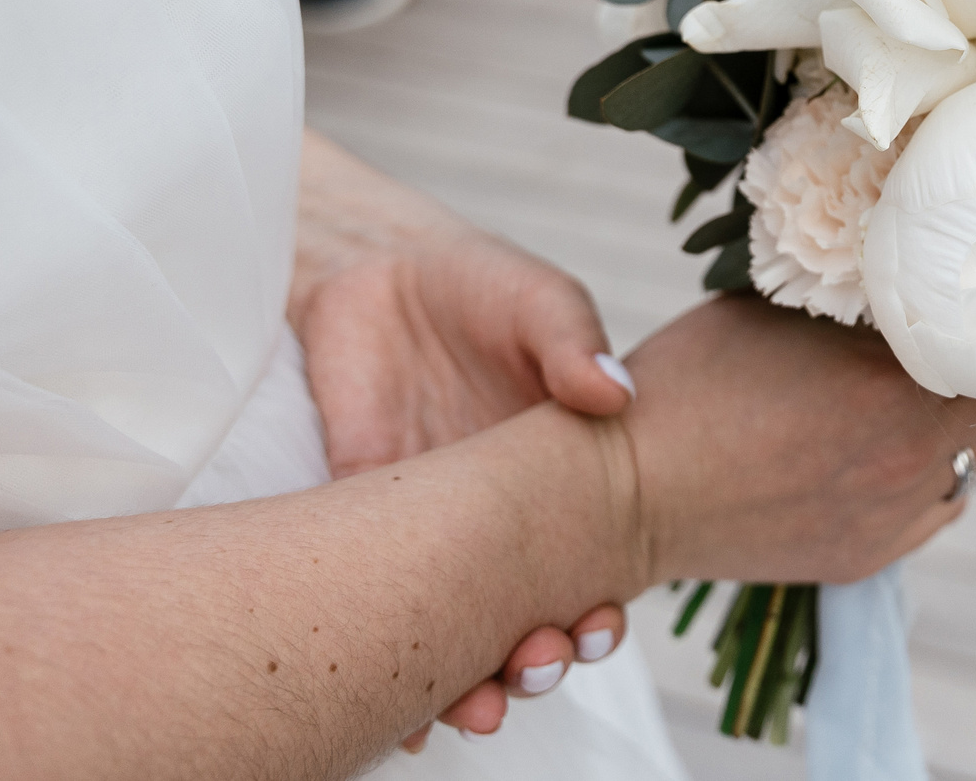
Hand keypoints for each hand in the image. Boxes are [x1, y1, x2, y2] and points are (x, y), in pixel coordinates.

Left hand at [293, 133, 637, 746]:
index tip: (599, 625)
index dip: (602, 610)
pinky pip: (374, 607)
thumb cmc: (478, 283)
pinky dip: (386, 665)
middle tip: (534, 665)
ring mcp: (432, 529)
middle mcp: (504, 520)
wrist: (371, 268)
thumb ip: (572, 341)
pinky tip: (394, 708)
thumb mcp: (538, 299)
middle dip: (539, 663)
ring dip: (470, 685)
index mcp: (564, 477)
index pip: (594, 566)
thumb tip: (614, 395)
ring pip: (457, 631)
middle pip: (531, 618)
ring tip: (472, 706)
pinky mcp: (360, 523)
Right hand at [617, 294, 975, 586]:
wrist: (625, 495)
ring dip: (950, 435)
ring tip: (903, 407)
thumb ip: (853, 302)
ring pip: (968, 469)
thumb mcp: (776, 311)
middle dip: (973, 381)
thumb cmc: (689, 383)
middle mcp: (906, 461)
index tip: (958, 311)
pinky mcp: (865, 558)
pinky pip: (932, 513)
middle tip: (939, 355)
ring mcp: (889, 520)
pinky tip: (877, 456)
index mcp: (891, 389)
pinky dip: (921, 482)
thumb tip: (900, 281)